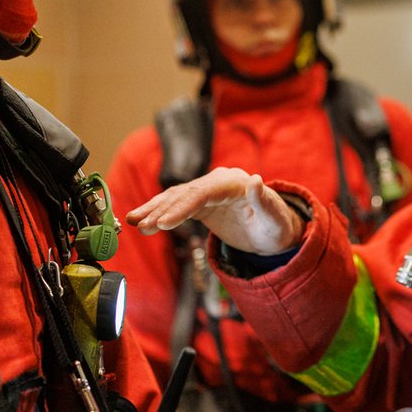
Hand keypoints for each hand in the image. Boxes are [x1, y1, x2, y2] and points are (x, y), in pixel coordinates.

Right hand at [126, 167, 304, 254]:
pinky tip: (141, 220)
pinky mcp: (201, 203)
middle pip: (185, 194)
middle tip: (141, 226)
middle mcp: (218, 182)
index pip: (203, 193)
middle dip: (161, 210)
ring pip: (176, 197)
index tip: (164, 223)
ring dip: (154, 210)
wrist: (273, 231)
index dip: (182, 207)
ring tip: (134, 222)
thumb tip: (257, 179)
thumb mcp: (275, 217)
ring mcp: (208, 191)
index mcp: (235, 183)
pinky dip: (158, 213)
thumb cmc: (277, 225)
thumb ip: (264, 200)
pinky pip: (176, 205)